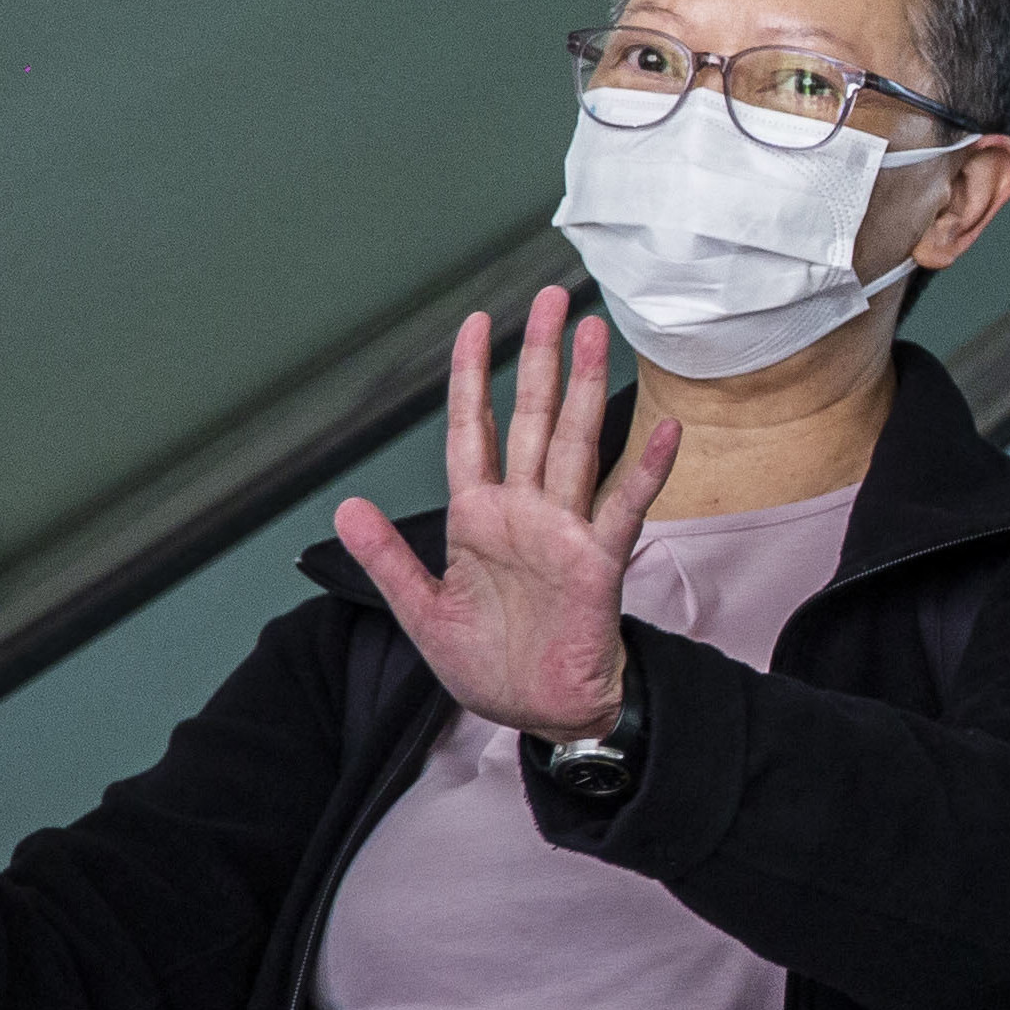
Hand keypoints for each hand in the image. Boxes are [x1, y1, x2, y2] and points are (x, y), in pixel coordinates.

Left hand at [330, 290, 675, 738]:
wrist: (540, 712)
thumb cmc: (489, 665)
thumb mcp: (422, 612)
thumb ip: (387, 558)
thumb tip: (345, 507)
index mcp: (477, 518)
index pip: (472, 430)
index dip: (471, 376)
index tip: (477, 322)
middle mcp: (522, 511)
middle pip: (531, 417)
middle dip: (541, 356)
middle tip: (555, 298)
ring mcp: (563, 530)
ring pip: (575, 442)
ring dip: (586, 388)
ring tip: (598, 332)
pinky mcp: (598, 561)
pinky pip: (624, 505)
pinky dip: (645, 468)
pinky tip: (663, 431)